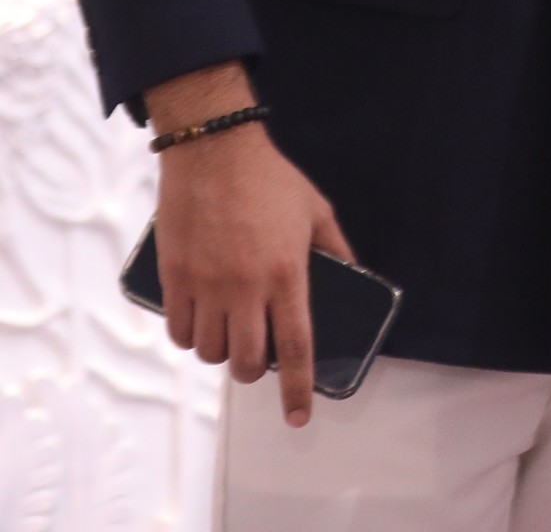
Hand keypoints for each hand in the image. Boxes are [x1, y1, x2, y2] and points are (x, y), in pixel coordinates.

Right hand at [145, 64, 353, 430]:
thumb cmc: (271, 180)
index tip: (300, 417)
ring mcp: (207, 285)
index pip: (296, 347)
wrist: (214, 153)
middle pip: (247, 361)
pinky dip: (188, 337)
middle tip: (258, 360)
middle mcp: (246, 288)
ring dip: (221, 353)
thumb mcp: (318, 212)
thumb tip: (354, 276)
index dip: (299, 387)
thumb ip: (337, 250)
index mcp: (287, 274)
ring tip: (230, 335)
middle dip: (254, 372)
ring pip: (209, 351)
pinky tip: (199, 324)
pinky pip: (177, 331)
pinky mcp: (175, 278)